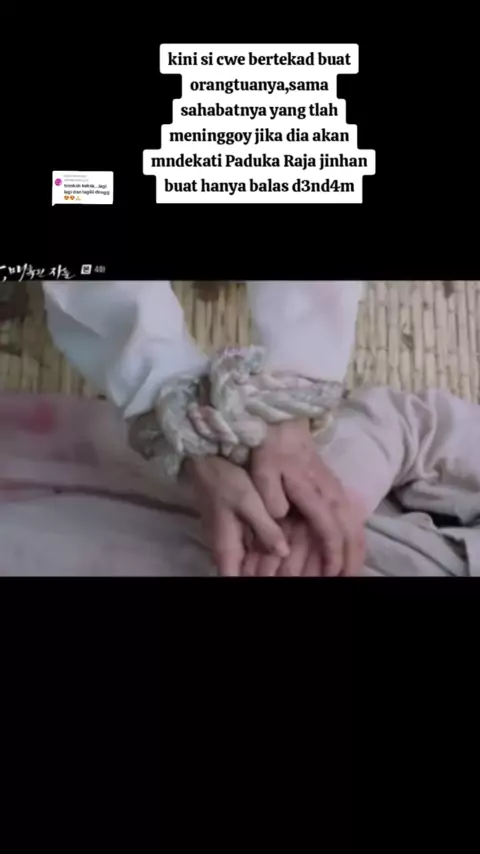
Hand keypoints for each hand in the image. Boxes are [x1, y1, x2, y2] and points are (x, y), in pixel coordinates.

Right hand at [186, 456, 288, 576]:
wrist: (204, 460)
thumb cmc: (225, 481)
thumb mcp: (249, 503)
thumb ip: (266, 529)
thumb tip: (283, 552)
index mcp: (226, 549)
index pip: (235, 580)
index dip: (254, 579)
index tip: (276, 576)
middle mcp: (223, 549)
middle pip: (244, 571)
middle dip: (265, 571)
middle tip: (292, 567)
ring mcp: (226, 539)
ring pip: (248, 558)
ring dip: (265, 559)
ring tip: (291, 556)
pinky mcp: (231, 529)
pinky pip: (248, 545)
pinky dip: (262, 544)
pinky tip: (281, 537)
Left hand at [249, 419, 365, 575]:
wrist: (282, 422)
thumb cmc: (270, 448)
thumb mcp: (263, 469)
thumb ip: (271, 495)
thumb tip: (281, 516)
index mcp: (315, 492)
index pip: (330, 530)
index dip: (332, 555)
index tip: (331, 574)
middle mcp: (332, 493)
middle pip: (351, 532)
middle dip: (352, 559)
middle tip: (349, 579)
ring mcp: (337, 490)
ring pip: (356, 525)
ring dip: (356, 550)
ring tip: (353, 571)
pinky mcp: (335, 488)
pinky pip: (352, 517)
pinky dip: (354, 536)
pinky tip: (351, 548)